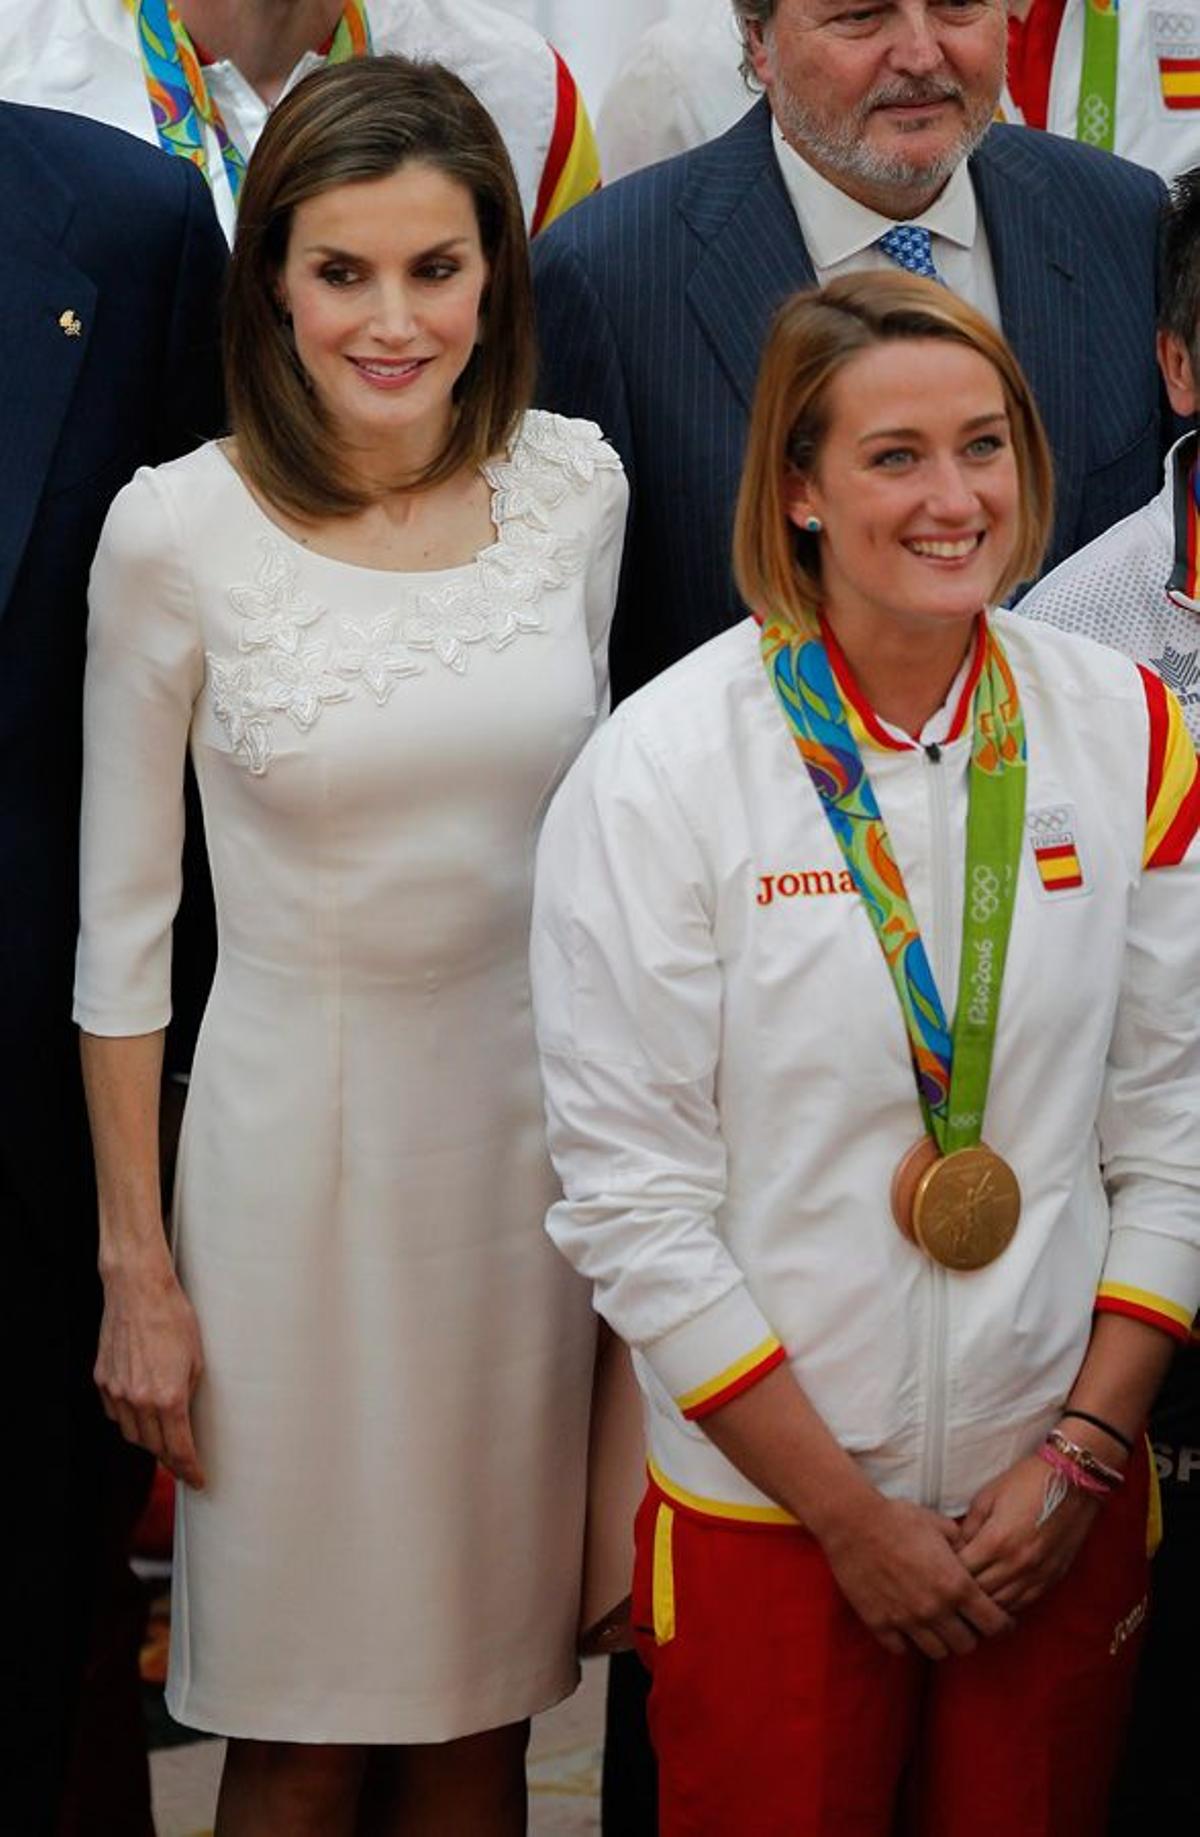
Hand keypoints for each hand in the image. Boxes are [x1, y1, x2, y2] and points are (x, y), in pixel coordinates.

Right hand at [95, 1257, 205, 1488]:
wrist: (138, 1290)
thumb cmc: (174, 1317)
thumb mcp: (198, 1357)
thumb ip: (190, 1392)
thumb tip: (186, 1415)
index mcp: (169, 1397)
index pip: (179, 1449)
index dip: (190, 1470)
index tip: (197, 1480)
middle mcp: (140, 1399)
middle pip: (154, 1447)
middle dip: (171, 1458)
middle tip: (183, 1461)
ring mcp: (117, 1391)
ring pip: (131, 1434)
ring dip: (148, 1440)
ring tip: (163, 1436)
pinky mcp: (102, 1380)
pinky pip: (115, 1413)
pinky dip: (128, 1418)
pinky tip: (140, 1411)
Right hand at [819, 1494, 1014, 1659]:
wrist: (853, 1522)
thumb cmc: (898, 1518)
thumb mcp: (940, 1525)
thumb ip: (962, 1544)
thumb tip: (971, 1551)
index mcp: (956, 1585)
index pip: (994, 1624)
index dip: (1002, 1624)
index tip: (999, 1620)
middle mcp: (935, 1610)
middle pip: (967, 1645)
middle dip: (971, 1634)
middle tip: (964, 1621)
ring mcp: (906, 1621)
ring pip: (938, 1653)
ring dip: (941, 1641)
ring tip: (936, 1625)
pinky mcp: (880, 1624)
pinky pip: (902, 1649)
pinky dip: (907, 1641)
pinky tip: (907, 1625)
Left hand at [958, 1453, 1100, 1612]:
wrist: (1072, 1479)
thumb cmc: (1026, 1481)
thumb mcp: (987, 1496)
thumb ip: (969, 1526)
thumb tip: (957, 1549)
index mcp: (996, 1541)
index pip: (963, 1572)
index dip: (948, 1571)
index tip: (941, 1566)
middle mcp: (1017, 1564)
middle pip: (981, 1594)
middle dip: (964, 1590)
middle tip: (954, 1582)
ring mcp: (1037, 1574)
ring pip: (1003, 1605)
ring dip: (986, 1602)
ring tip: (974, 1594)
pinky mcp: (1053, 1578)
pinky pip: (1025, 1603)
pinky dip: (1009, 1603)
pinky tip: (998, 1596)